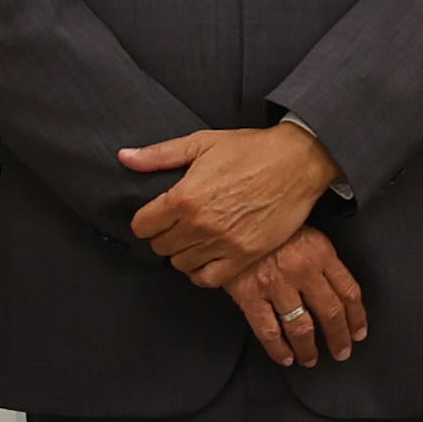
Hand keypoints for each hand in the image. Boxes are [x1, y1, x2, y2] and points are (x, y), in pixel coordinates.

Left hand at [118, 120, 337, 286]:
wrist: (297, 162)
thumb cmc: (250, 150)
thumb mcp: (201, 143)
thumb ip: (159, 155)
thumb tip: (125, 157)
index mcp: (184, 197)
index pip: (142, 226)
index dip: (145, 221)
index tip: (154, 217)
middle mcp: (200, 225)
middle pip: (160, 247)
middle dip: (163, 236)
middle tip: (175, 226)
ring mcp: (223, 243)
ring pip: (181, 264)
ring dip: (182, 253)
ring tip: (192, 239)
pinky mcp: (245, 256)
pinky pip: (209, 279)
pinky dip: (202, 272)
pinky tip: (206, 257)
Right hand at [219, 225, 361, 369]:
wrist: (229, 217)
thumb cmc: (266, 223)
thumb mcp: (303, 229)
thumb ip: (320, 257)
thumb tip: (336, 289)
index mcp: (320, 251)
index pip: (349, 292)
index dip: (357, 317)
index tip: (358, 331)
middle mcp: (302, 269)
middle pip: (331, 313)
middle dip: (339, 338)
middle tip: (341, 351)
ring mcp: (276, 284)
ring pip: (301, 327)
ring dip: (308, 348)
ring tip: (310, 358)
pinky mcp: (249, 294)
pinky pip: (269, 330)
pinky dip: (278, 349)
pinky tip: (285, 357)